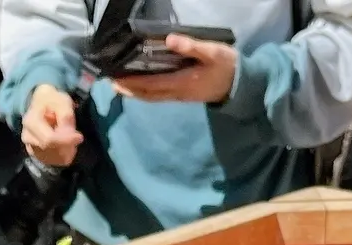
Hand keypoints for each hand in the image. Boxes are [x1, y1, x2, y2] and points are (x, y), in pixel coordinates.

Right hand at [21, 84, 82, 166]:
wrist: (41, 104)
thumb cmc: (52, 101)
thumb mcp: (62, 101)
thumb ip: (66, 116)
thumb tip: (69, 134)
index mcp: (31, 121)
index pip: (49, 139)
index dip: (66, 141)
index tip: (80, 137)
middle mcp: (27, 136)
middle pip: (51, 150)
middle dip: (67, 146)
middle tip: (77, 138)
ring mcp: (30, 147)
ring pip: (52, 158)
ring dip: (66, 151)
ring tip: (71, 140)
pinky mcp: (36, 154)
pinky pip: (52, 161)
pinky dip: (63, 156)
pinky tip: (67, 146)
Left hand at [112, 34, 235, 104]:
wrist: (239, 86)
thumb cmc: (226, 66)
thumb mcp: (212, 52)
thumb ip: (191, 46)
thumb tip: (169, 40)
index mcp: (182, 82)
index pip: (151, 84)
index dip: (133, 82)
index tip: (118, 78)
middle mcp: (176, 93)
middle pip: (147, 94)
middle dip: (129, 90)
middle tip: (111, 83)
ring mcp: (178, 96)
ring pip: (151, 97)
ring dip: (135, 93)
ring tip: (119, 87)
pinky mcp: (181, 95)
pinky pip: (158, 96)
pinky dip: (145, 93)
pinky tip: (138, 88)